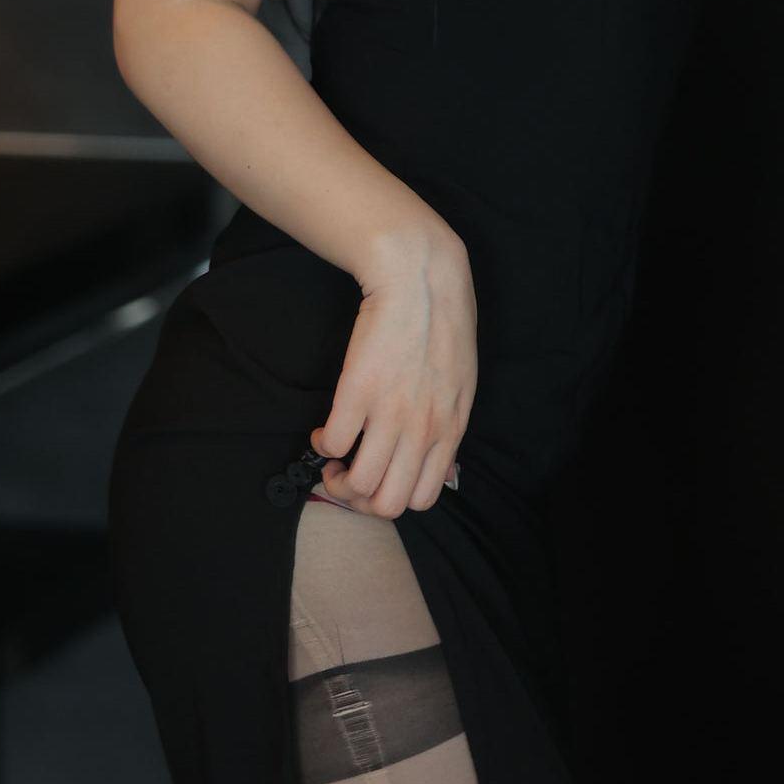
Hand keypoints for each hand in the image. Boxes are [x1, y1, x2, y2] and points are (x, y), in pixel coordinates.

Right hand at [308, 228, 477, 516]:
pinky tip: (324, 428)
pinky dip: (321, 444)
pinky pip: (331, 444)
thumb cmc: (443, 325)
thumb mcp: (462, 386)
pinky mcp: (358, 391)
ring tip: (332, 455)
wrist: (420, 279)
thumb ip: (448, 431)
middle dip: (362, 500)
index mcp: (450, 429)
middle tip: (348, 475)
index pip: (422, 498)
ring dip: (336, 477)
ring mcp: (390, 413)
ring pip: (358, 484)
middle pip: (387, 505)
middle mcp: (422, 429)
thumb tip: (442, 472)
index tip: (378, 478)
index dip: (392, 498)